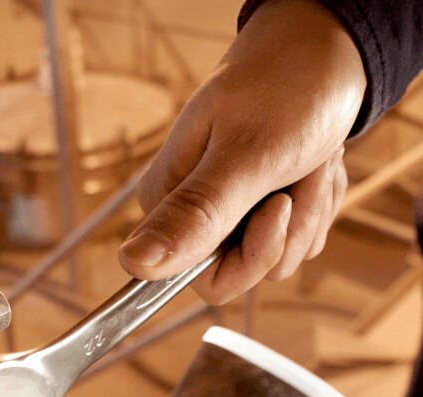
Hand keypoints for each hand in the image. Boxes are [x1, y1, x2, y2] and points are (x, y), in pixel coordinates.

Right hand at [118, 0, 365, 303]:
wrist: (324, 52)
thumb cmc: (283, 86)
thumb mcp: (244, 152)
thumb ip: (194, 214)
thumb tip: (136, 263)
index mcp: (171, 203)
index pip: (207, 280)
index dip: (252, 258)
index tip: (278, 207)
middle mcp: (194, 215)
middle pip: (250, 271)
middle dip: (292, 228)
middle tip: (302, 171)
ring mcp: (229, 215)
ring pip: (282, 256)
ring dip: (311, 211)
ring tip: (310, 160)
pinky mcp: (259, 211)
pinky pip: (299, 239)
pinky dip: (318, 205)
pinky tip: (314, 166)